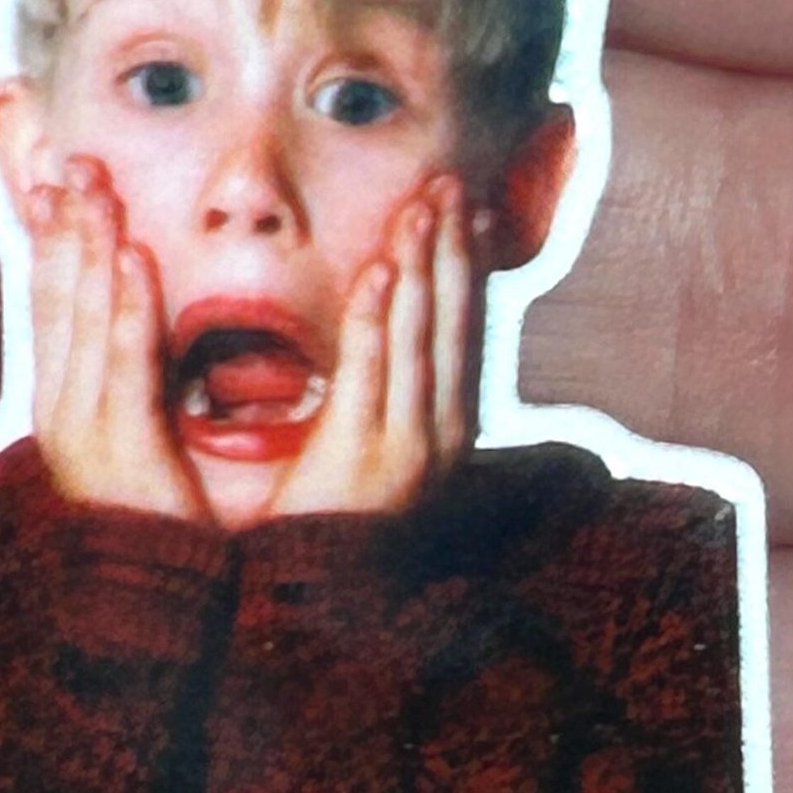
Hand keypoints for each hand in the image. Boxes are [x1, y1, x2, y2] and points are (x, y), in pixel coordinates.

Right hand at [28, 156, 203, 518]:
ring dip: (91, 244)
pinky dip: (125, 305)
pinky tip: (130, 257)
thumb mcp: (128, 437)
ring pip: (84, 315)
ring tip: (97, 186)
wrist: (144, 604)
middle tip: (73, 159)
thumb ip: (127, 382)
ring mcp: (84, 425)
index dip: (49, 239)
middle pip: (59, 296)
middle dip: (66, 223)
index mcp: (62, 402)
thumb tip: (138, 325)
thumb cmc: (149, 518)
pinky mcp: (120, 445)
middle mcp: (62, 405)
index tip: (50, 179)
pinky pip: (124, 361)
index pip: (48, 303)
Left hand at [267, 177, 471, 516]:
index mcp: (447, 430)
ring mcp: (408, 446)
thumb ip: (394, 401)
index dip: (470, 267)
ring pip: (421, 334)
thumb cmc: (341, 527)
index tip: (473, 211)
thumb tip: (400, 338)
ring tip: (424, 204)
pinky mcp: (363, 455)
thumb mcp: (383, 456)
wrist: (319, 608)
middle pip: (454, 321)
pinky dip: (378, 318)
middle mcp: (441, 434)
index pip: (466, 330)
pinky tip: (382, 270)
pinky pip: (371, 371)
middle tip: (453, 184)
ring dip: (423, 263)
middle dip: (454, 248)